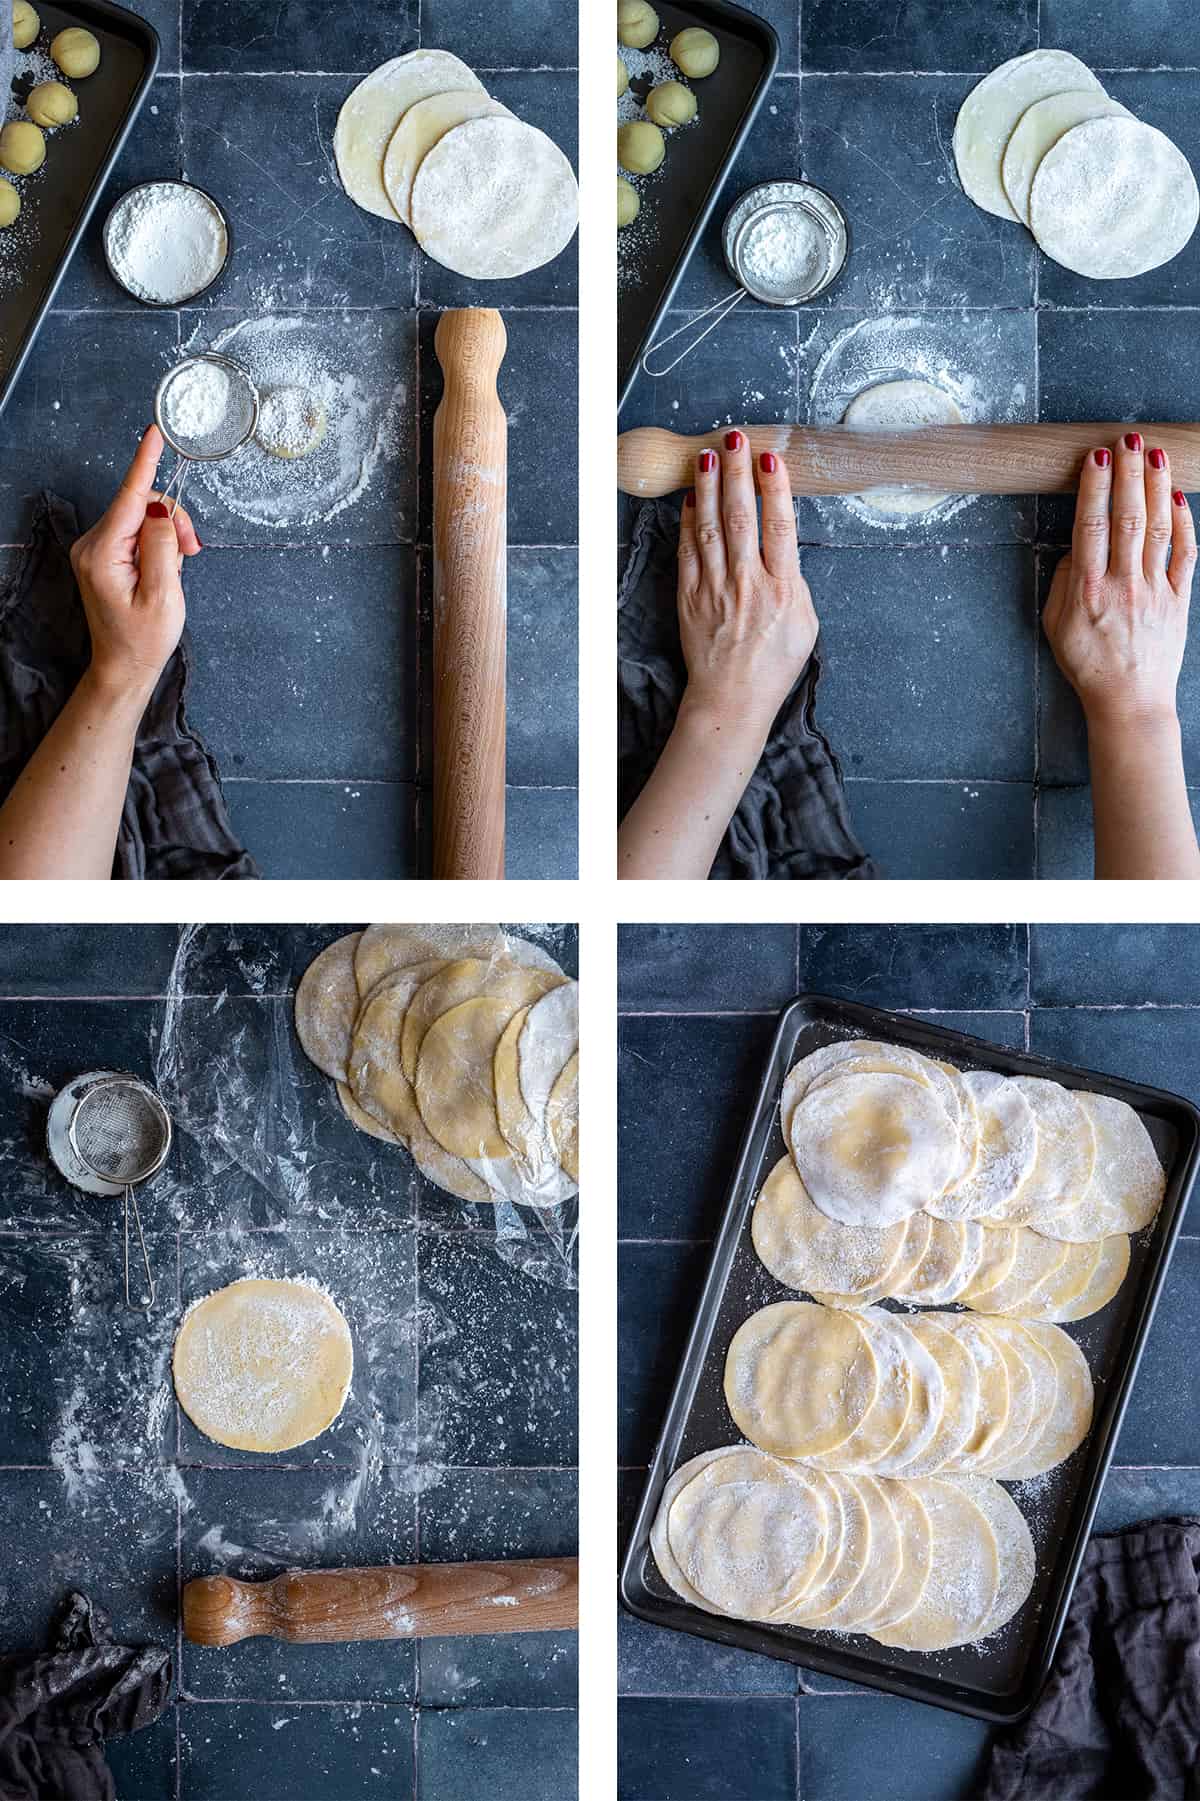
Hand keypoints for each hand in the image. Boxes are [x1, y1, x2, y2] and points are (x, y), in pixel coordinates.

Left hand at [69, 424, 201, 704]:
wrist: (124, 667)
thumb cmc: (143, 640)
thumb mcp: (163, 595)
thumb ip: (161, 546)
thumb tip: (160, 510)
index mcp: (102, 553)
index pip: (130, 497)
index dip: (146, 463)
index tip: (153, 433)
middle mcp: (93, 545)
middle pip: (142, 505)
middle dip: (172, 521)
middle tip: (191, 551)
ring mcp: (96, 549)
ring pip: (143, 518)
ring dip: (168, 535)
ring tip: (178, 567)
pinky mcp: (104, 555)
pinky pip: (138, 533)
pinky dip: (158, 544)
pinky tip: (164, 569)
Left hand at [677, 432, 817, 737]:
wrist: (733, 699)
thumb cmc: (774, 666)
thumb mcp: (805, 624)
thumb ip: (795, 583)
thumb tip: (784, 553)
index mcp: (782, 589)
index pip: (779, 526)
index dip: (774, 488)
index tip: (770, 457)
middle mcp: (747, 584)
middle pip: (739, 517)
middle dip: (736, 472)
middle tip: (735, 438)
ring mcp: (715, 589)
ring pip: (708, 528)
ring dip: (707, 488)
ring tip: (708, 456)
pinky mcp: (690, 598)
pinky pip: (687, 552)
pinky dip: (687, 522)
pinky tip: (689, 498)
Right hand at [1043, 432, 1195, 730]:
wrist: (1129, 701)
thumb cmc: (1089, 666)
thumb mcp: (1055, 627)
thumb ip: (1063, 583)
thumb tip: (1075, 547)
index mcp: (1087, 590)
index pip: (1092, 525)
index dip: (1095, 486)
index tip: (1097, 457)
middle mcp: (1123, 585)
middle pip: (1128, 517)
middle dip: (1129, 474)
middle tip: (1127, 440)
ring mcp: (1154, 590)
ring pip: (1159, 528)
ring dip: (1157, 487)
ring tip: (1153, 455)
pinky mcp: (1179, 599)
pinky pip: (1186, 554)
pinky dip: (1185, 523)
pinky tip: (1179, 497)